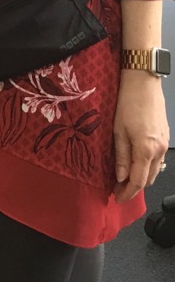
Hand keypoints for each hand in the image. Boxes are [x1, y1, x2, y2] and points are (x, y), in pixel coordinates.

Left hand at [113, 70, 168, 202]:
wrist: (143, 83)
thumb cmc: (128, 102)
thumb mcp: (118, 130)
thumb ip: (120, 156)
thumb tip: (120, 176)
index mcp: (145, 149)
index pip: (137, 180)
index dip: (127, 192)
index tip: (117, 198)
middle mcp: (158, 150)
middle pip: (148, 178)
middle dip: (133, 188)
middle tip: (118, 190)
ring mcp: (164, 144)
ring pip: (155, 170)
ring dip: (141, 178)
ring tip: (125, 181)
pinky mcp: (164, 137)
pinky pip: (158, 160)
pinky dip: (148, 167)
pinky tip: (137, 166)